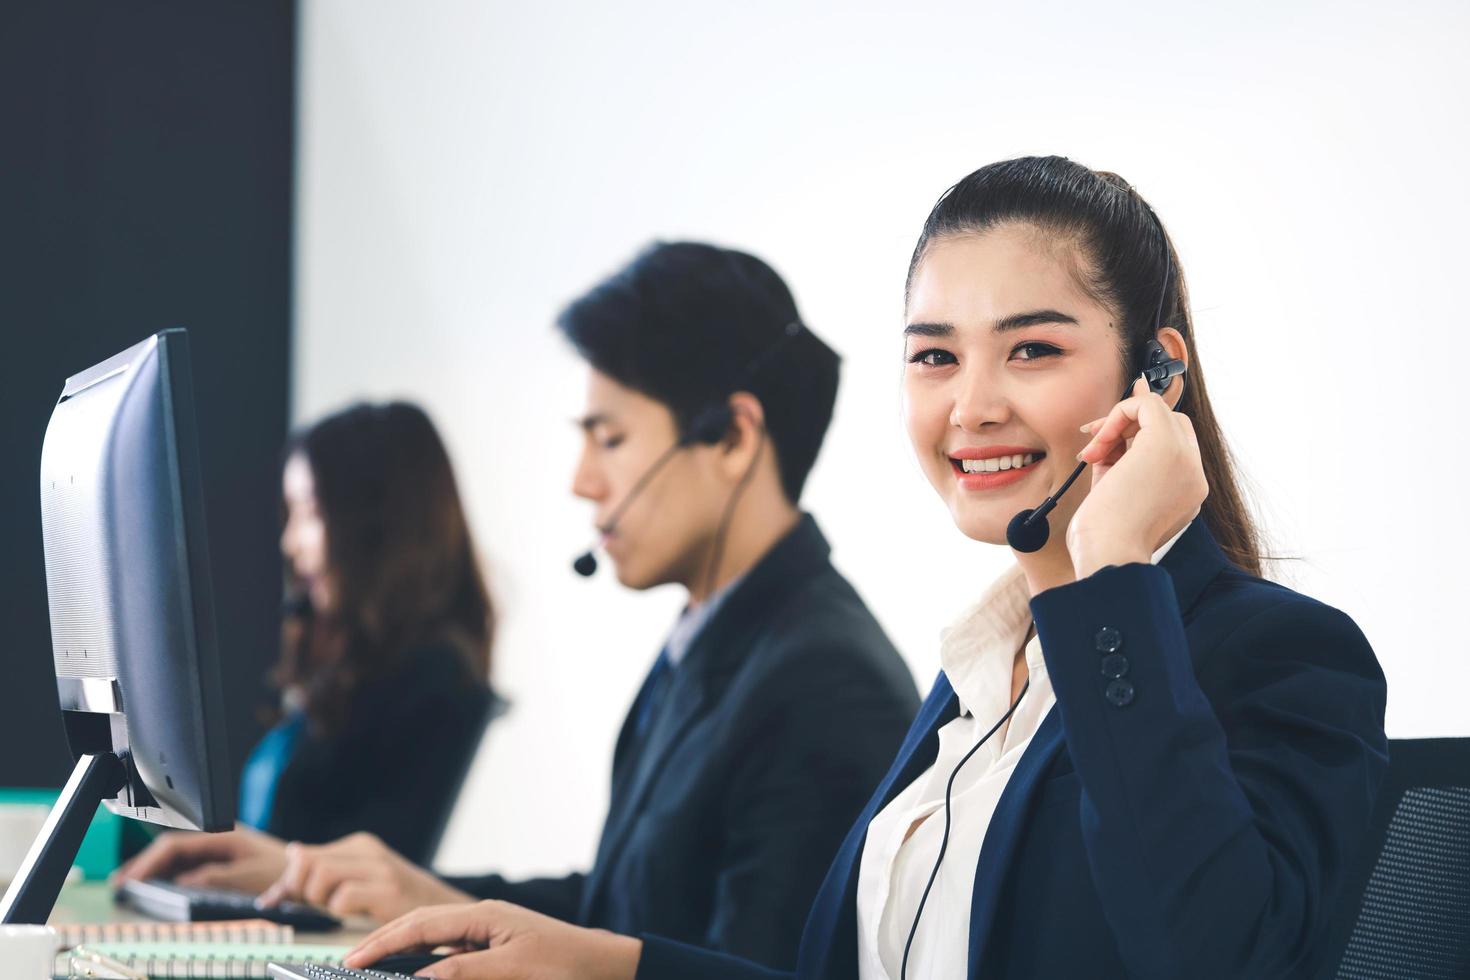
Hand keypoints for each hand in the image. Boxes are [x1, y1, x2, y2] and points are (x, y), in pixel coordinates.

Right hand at [112, 825, 287, 892]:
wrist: (305, 871)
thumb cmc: (282, 872)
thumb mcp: (247, 877)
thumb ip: (214, 878)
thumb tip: (183, 882)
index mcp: (222, 835)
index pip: (175, 844)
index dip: (150, 860)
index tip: (132, 877)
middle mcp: (217, 837)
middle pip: (171, 847)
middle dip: (144, 864)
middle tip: (121, 883)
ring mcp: (217, 847)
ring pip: (176, 856)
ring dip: (154, 869)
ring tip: (130, 886)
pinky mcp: (220, 859)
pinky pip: (187, 865)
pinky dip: (168, 875)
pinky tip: (155, 886)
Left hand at [258, 832, 473, 921]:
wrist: (447, 910)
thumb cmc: (400, 901)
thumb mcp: (362, 879)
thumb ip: (328, 868)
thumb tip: (292, 852)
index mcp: (360, 846)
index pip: (303, 855)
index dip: (286, 881)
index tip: (276, 901)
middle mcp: (369, 851)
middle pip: (306, 863)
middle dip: (297, 890)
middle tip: (310, 908)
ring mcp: (381, 870)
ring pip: (320, 876)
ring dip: (317, 901)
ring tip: (332, 912)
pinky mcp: (389, 891)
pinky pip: (343, 898)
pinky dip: (337, 912)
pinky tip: (350, 918)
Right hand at [345, 900, 641, 979]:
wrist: (604, 966)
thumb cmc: (565, 966)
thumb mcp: (513, 971)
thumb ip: (466, 972)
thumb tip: (421, 978)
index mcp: (483, 916)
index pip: (421, 925)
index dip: (384, 943)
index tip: (351, 961)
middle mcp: (482, 917)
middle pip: (420, 924)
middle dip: (382, 940)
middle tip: (348, 961)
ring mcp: (488, 930)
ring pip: (432, 935)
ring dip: (400, 948)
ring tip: (368, 963)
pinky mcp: (494, 946)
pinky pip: (449, 949)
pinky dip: (424, 958)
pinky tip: (411, 971)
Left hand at [1068, 378, 1206, 578]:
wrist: (1107, 556)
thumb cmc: (1103, 536)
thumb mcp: (1114, 488)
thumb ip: (1119, 450)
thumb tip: (1128, 401)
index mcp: (1186, 492)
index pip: (1174, 446)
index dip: (1137, 436)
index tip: (1103, 446)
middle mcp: (1194, 476)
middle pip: (1172, 425)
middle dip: (1128, 426)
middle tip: (1095, 447)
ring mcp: (1185, 460)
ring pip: (1158, 413)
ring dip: (1116, 424)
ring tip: (1091, 453)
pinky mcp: (1166, 446)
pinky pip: (1146, 405)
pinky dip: (1117, 413)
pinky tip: (1097, 439)